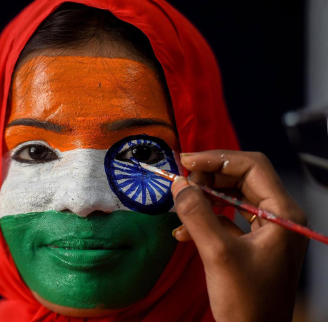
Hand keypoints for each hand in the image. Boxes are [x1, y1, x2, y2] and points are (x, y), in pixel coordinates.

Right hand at [171, 150, 308, 321]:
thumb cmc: (246, 303)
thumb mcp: (218, 255)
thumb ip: (196, 214)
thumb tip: (178, 184)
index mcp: (282, 212)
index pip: (252, 166)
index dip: (218, 159)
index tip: (187, 162)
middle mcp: (277, 213)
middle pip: (241, 177)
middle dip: (209, 176)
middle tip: (182, 182)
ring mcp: (265, 226)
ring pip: (232, 194)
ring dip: (205, 195)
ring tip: (182, 203)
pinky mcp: (251, 238)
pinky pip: (227, 215)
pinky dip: (206, 216)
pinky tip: (184, 231)